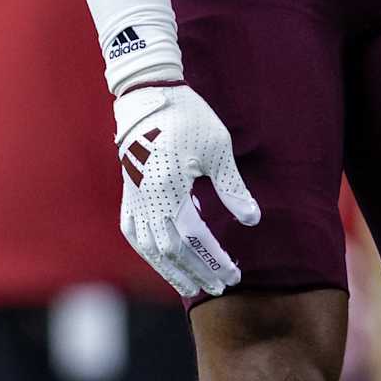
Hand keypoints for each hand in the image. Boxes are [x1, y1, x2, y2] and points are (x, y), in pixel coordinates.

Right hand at [114, 83, 259, 301]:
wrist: (149, 94)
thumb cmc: (188, 117)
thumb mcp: (217, 149)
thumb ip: (232, 188)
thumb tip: (252, 220)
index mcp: (167, 188)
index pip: (192, 238)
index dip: (213, 259)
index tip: (234, 273)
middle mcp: (144, 198)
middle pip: (169, 250)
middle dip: (196, 271)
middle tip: (222, 286)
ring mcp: (132, 197)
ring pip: (148, 247)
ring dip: (171, 269)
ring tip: (193, 285)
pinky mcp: (128, 192)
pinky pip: (134, 233)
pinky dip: (148, 252)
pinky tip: (162, 261)